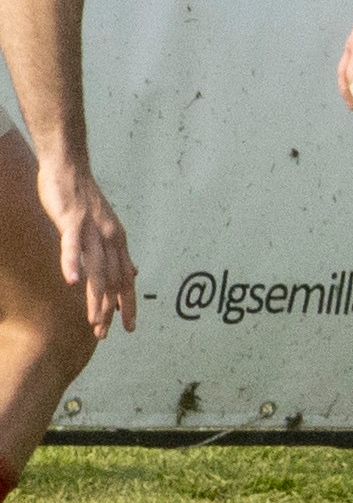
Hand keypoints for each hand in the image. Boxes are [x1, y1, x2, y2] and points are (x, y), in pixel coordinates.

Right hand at [36, 161, 137, 339]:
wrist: (70, 168)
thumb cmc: (82, 200)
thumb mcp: (105, 228)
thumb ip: (116, 253)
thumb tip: (131, 274)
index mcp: (118, 241)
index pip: (126, 278)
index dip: (128, 303)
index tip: (129, 326)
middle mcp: (110, 238)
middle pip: (113, 280)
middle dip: (111, 309)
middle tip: (105, 333)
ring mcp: (92, 230)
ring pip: (97, 269)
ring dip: (96, 297)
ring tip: (94, 321)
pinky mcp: (73, 222)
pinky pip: (73, 246)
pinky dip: (74, 264)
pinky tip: (73, 283)